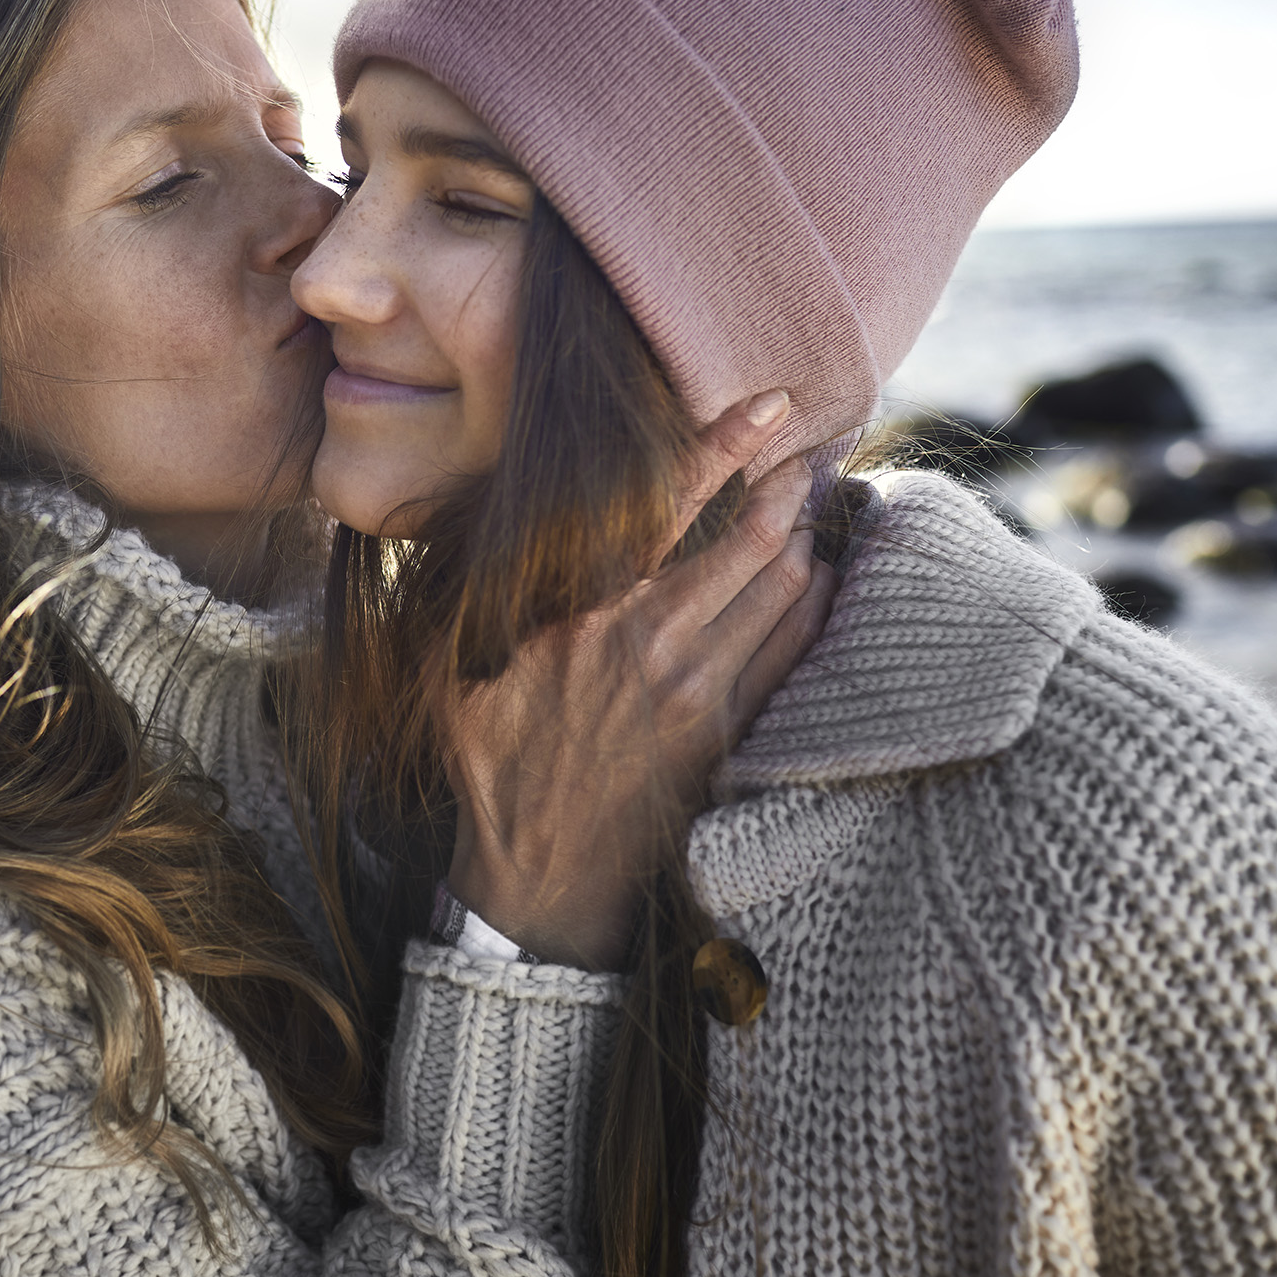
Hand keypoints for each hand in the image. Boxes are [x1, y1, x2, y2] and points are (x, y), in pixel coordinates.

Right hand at [440, 390, 840, 969]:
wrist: (538, 874)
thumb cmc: (491, 758)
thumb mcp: (460, 661)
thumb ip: (485, 582)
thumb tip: (490, 504)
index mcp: (585, 611)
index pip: (673, 503)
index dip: (729, 443)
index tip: (773, 403)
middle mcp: (652, 642)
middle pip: (755, 538)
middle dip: (790, 485)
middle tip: (809, 452)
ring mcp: (701, 690)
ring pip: (787, 586)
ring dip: (807, 538)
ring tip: (812, 508)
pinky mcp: (730, 732)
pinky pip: (796, 646)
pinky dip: (816, 601)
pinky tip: (817, 579)